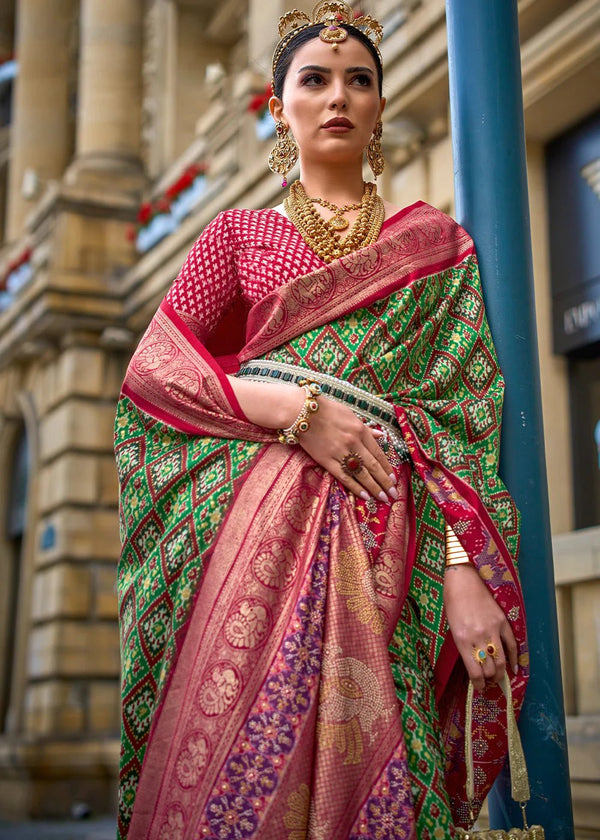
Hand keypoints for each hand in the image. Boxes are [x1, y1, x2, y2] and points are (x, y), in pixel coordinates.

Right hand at [226, 376, 396, 501]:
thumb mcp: (350, 415)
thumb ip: (366, 429)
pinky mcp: (326, 460)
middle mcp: (353, 443)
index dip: (387, 468)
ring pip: (361, 474)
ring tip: (382, 498)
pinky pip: (344, 477)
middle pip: (373, 467)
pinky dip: (355, 487)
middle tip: (393, 495)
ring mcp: (340, 453)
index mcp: (361, 431)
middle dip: (385, 482)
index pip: (378, 454)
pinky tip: (364, 496)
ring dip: (374, 488)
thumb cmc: (326, 410)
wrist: (301, 411)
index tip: (394, 479)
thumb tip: (381, 436)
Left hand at [444, 563, 517, 690]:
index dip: (479, 684)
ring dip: (501, 673)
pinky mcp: (503, 621)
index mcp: (462, 639)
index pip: (475, 671)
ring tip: (499, 678)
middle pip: (490, 668)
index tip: (479, 687)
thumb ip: (463, 645)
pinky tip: (513, 667)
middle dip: (490, 680)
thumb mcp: (452, 627)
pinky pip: (512, 644)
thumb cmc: (453, 602)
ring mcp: (493, 629)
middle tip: (489, 683)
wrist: (463, 579)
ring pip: (502, 660)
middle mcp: (478, 637)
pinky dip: (514, 658)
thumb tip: (474, 663)